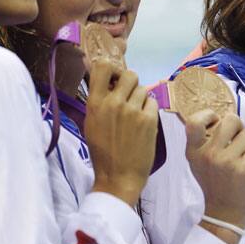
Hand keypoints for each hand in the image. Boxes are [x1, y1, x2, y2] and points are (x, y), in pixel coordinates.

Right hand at [83, 60, 158, 206]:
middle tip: (128, 97)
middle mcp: (114, 102)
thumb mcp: (92, 123)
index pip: (103, 66)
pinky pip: (152, 102)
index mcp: (95, 103)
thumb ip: (98, 100)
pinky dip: (149, 110)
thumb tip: (101, 77)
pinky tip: (143, 123)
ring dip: (140, 98)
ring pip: (143, 89)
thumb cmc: (103, 151)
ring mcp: (133, 110)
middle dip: (130, 84)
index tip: (114, 78)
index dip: (112, 68)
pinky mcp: (149, 119)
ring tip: (135, 114)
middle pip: (130, 74)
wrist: (118, 177)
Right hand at [185, 110, 244, 243]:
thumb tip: (225, 118)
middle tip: (237, 138)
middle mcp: (208, 154)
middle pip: (230, 120)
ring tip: (242, 157)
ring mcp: (226, 162)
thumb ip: (207, 142)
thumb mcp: (200, 163)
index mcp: (194, 151)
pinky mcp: (243, 169)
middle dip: (239, 126)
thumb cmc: (215, 184)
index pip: (194, 122)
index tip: (216, 121)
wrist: (224, 214)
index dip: (208, 115)